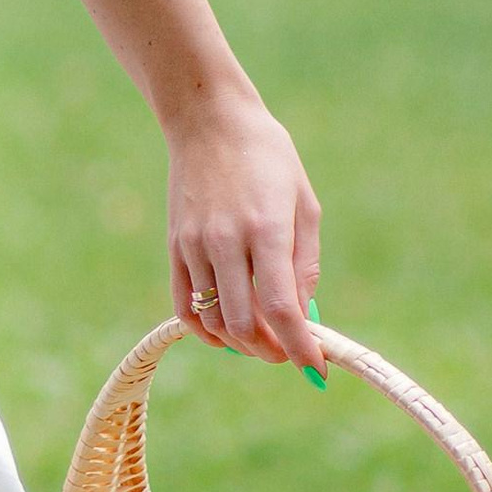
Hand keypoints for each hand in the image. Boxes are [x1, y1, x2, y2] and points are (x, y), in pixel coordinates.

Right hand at [165, 90, 322, 369]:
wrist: (208, 122)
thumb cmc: (267, 158)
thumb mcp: (303, 203)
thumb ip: (304, 263)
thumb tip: (302, 315)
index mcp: (266, 229)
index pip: (282, 308)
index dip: (301, 346)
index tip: (317, 369)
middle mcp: (225, 242)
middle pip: (244, 324)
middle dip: (270, 351)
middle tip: (288, 352)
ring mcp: (194, 246)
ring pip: (213, 321)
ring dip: (240, 344)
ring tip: (261, 339)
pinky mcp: (174, 247)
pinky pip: (184, 306)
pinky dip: (205, 331)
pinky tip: (225, 333)